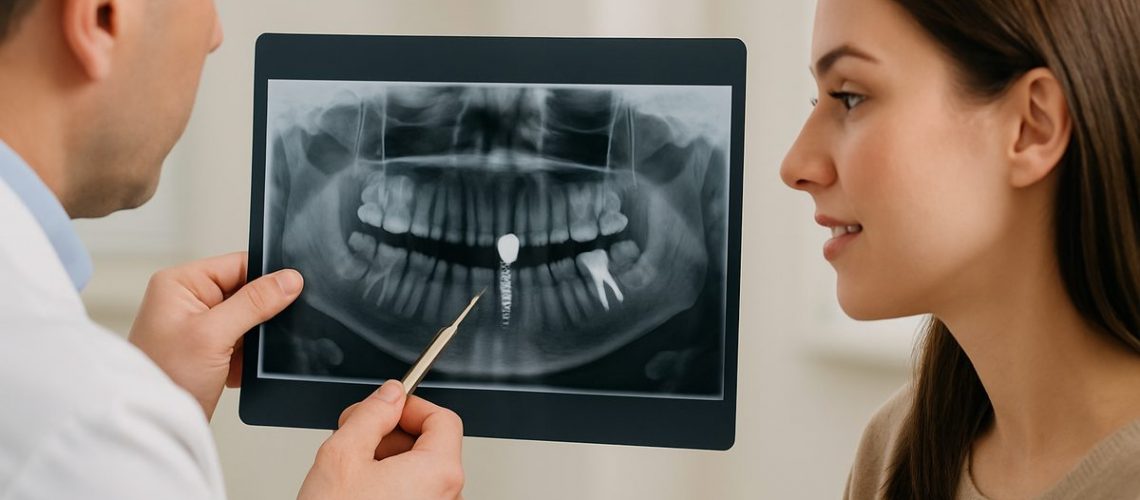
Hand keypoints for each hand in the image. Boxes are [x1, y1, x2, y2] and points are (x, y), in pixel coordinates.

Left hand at [128, 252, 302, 418]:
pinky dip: (247, 355)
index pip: (238, 264)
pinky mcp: (208, 349)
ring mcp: (198, 326)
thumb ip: (254, 302)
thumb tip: (289, 279)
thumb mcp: (214, 334)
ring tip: (241, 355)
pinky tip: (237, 369)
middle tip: (258, 332)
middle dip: (259, 313)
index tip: (292, 291)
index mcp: (181, 283)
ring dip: (253, 337)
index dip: (266, 277)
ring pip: (247, 319)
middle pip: (245, 291)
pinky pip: (242, 341)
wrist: (153, 427)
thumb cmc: (164, 378)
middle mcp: (188, 300)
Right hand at [298, 380, 464, 499]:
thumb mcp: (343, 454)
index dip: (410, 406)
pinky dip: (389, 485)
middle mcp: (447, 495)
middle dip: (391, 434)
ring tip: (352, 471)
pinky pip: (413, 494)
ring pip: (419, 471)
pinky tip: (358, 491)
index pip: (443, 418)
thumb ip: (371, 414)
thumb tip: (390, 394)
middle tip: (356, 435)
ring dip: (387, 460)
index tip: (384, 407)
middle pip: (431, 444)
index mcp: (439, 471)